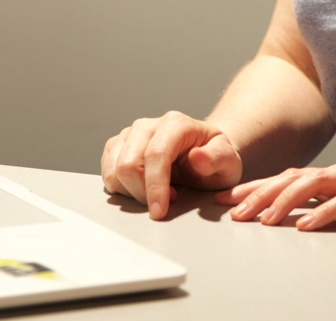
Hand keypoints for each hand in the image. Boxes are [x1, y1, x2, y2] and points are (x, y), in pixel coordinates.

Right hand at [101, 111, 242, 220]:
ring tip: (156, 194)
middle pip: (128, 163)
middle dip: (142, 193)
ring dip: (131, 192)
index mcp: (176, 124)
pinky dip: (121, 188)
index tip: (160, 211)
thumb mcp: (228, 161)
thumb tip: (197, 158)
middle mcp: (148, 125)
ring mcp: (130, 135)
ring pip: (113, 169)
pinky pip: (107, 172)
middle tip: (163, 204)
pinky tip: (142, 190)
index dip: (154, 186)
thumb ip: (217, 158)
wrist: (203, 153)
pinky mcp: (117, 147)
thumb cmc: (215, 158)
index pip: (156, 154)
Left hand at [217, 162, 335, 230]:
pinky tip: (307, 226)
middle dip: (258, 192)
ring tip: (262, 220)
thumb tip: (307, 219)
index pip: (290, 178)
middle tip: (231, 210)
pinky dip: (325, 212)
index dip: (257, 186)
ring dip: (284, 200)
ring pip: (315, 183)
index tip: (227, 198)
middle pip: (293, 177)